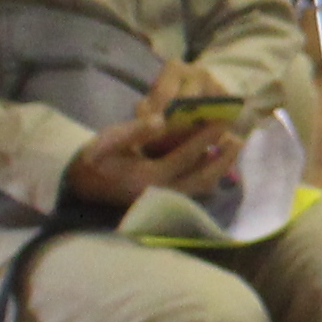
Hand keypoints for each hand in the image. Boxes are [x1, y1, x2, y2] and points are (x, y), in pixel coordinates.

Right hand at [60, 63, 241, 207]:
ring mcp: (165, 200)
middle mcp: (161, 192)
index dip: (204, 138)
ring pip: (202, 188)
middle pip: (202, 178)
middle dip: (222, 158)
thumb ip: (135, 131)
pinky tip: (220, 160)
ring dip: (220, 169)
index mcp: (147, 177)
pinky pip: (195, 191)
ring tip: (234, 146)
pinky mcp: (166, 201)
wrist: (83, 185)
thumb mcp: (109, 140)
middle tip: (238, 137)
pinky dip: (210, 176)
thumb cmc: (96, 158)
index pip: (184, 156)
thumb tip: (161, 121)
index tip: (221, 120)